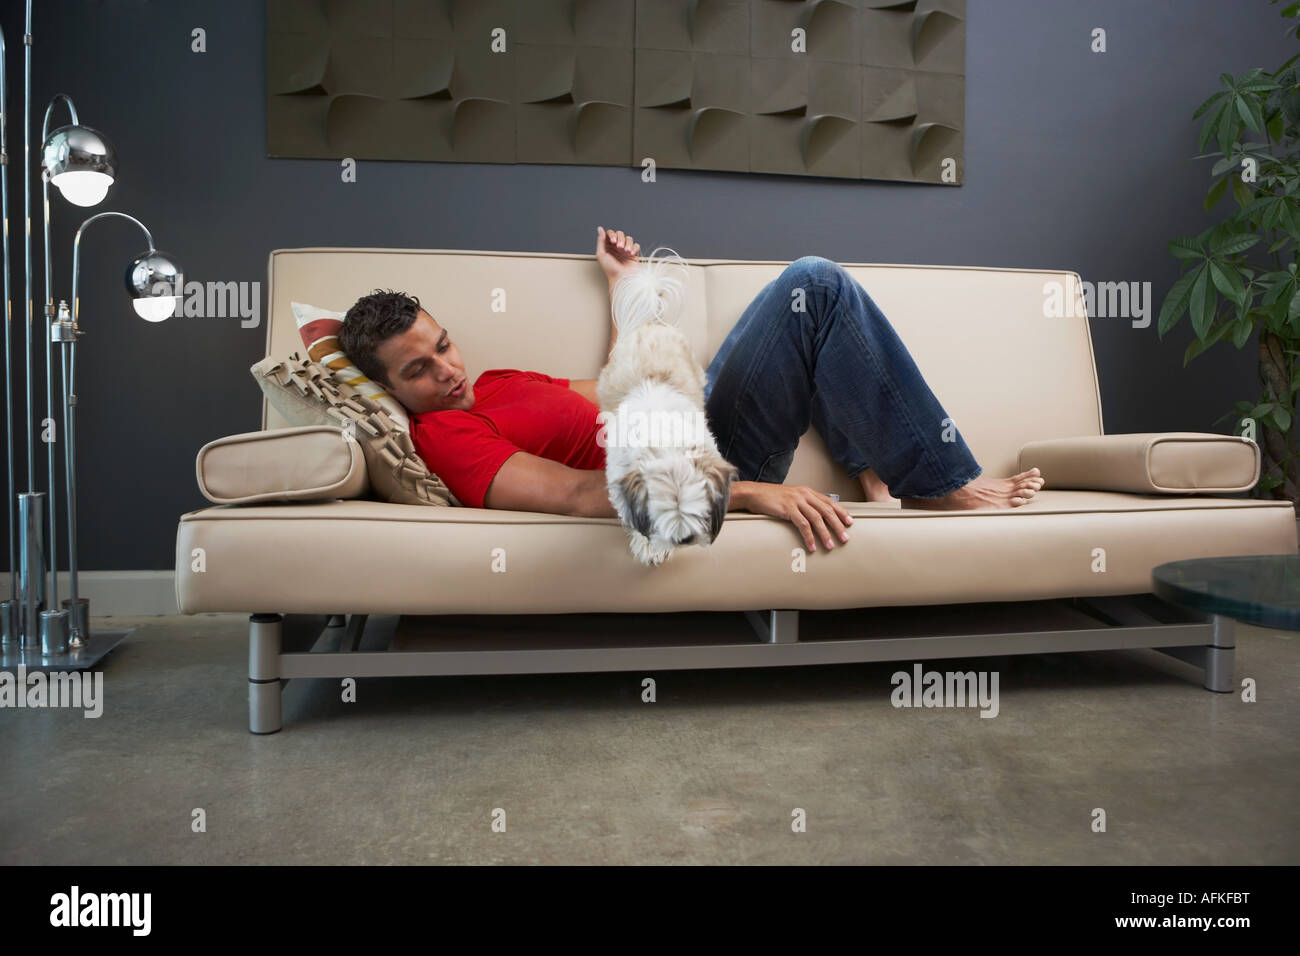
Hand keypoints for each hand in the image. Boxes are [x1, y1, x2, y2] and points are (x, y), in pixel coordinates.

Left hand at [595, 226, 640, 283]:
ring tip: (626, 251)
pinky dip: (634, 248)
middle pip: (620, 234)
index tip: (613, 241)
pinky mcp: (634, 254)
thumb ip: (600, 241)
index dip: (612, 234)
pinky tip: (631, 253)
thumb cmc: (610, 270)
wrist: (622, 279)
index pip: (610, 233)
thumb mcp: (601, 254)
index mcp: (608, 246)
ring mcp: (625, 250)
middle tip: (619, 247)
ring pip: (629, 238)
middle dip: (620, 239)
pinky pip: (636, 245)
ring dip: (628, 243)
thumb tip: (600, 229)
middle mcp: (616, 247)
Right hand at [739, 482, 853, 552]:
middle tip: (845, 538)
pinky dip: (809, 537)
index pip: (829, 502)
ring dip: (825, 534)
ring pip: (817, 518)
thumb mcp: (791, 497)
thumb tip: (815, 515)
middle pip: (826, 510)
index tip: (850, 522)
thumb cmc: (771, 497)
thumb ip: (803, 503)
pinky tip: (812, 546)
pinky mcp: (788, 509)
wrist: (753, 493)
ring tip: (831, 545)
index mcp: (807, 492)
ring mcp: (796, 501)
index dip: (841, 512)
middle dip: (838, 525)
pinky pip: (802, 525)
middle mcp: (804, 495)